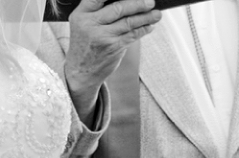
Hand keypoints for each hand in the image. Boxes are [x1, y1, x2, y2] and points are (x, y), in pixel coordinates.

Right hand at [64, 0, 161, 122]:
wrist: (81, 71)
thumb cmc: (85, 43)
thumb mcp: (82, 23)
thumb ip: (97, 11)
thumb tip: (125, 2)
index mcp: (81, 13)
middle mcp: (91, 23)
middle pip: (118, 8)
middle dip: (137, 3)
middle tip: (150, 1)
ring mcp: (103, 36)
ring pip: (128, 22)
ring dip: (145, 18)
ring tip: (157, 14)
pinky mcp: (114, 48)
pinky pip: (132, 36)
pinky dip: (143, 30)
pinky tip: (150, 26)